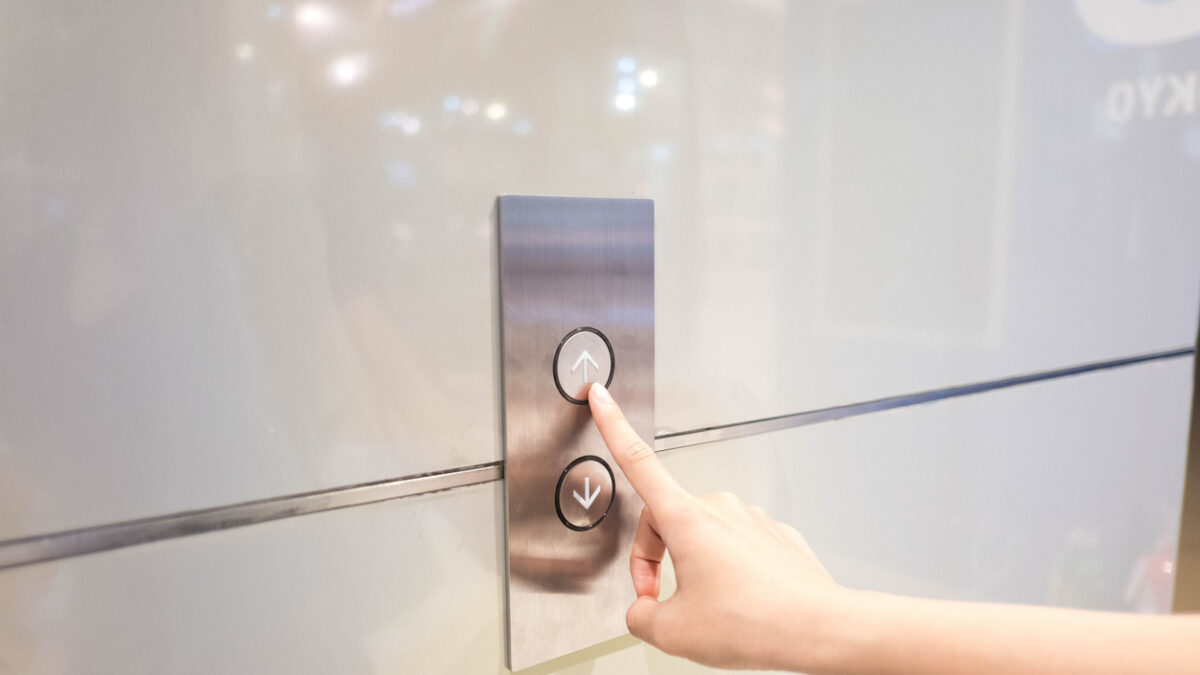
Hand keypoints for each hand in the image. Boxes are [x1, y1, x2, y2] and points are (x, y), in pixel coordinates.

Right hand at [587, 383, 846, 670]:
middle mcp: (720, 509)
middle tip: (660, 600)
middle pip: (665, 521)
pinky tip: (739, 604)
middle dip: (655, 560)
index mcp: (686, 518)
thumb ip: (640, 617)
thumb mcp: (673, 632)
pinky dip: (728, 575)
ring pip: (703, 538)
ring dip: (693, 568)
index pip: (637, 460)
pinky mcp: (776, 537)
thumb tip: (644, 613)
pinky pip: (738, 550)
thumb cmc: (755, 622)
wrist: (817, 629)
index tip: (601, 397)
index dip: (613, 426)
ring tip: (708, 611)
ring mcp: (752, 520)